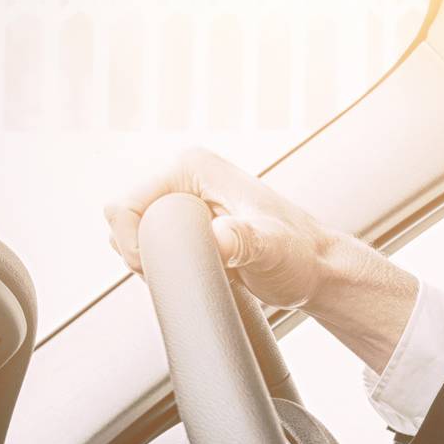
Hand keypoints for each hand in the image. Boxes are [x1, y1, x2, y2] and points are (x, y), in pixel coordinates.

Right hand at [103, 147, 418, 367]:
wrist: (317, 269)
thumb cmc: (300, 257)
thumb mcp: (272, 249)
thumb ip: (245, 240)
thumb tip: (218, 237)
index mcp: (193, 167)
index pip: (126, 204)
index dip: (133, 244)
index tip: (162, 270)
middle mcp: (185, 177)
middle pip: (125, 219)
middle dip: (139, 254)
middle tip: (183, 275)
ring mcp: (185, 201)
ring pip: (135, 234)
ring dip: (149, 262)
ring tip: (192, 274)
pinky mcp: (188, 224)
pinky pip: (151, 246)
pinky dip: (160, 266)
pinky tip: (191, 276)